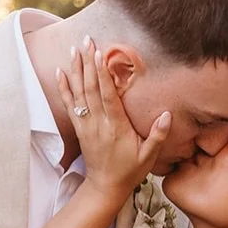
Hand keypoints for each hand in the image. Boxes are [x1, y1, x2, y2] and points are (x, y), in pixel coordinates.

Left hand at [57, 39, 170, 201]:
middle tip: (87, 40)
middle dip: (88, 63)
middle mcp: (98, 124)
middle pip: (91, 88)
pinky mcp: (80, 128)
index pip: (107, 96)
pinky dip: (64, 87)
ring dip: (76, 70)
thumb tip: (167, 115)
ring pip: (79, 93)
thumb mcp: (148, 156)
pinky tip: (61, 71)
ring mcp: (86, 125)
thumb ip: (158, 135)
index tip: (99, 53)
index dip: (102, 74)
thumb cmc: (129, 171)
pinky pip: (70, 104)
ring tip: (74, 49)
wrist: (105, 187)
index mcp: (116, 127)